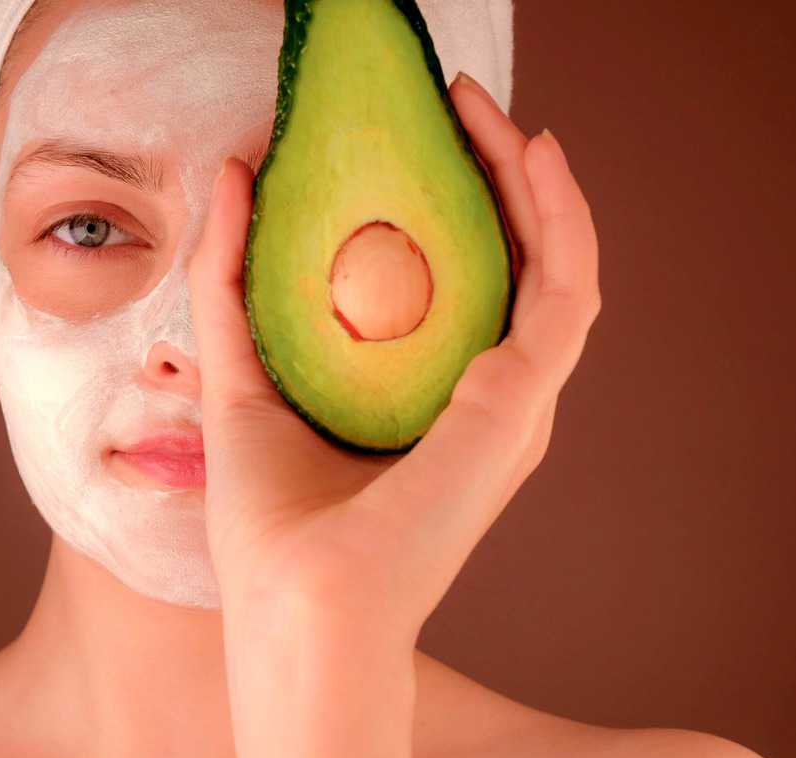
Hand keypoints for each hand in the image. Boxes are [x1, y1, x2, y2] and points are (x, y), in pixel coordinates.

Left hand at [189, 71, 600, 639]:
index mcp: (431, 404)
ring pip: (554, 265)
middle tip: (454, 104)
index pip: (461, 283)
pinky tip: (528, 156)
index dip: (449, 202)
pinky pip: (565, 291)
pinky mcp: (520, 407)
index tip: (412, 136)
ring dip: (531, 180)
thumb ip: (230, 283)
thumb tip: (231, 173)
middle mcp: (486, 403)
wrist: (298, 616)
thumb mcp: (238, 379)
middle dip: (492, 175)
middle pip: (511, 265)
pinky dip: (560, 217)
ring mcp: (513, 406)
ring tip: (486, 112)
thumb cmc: (272, 528)